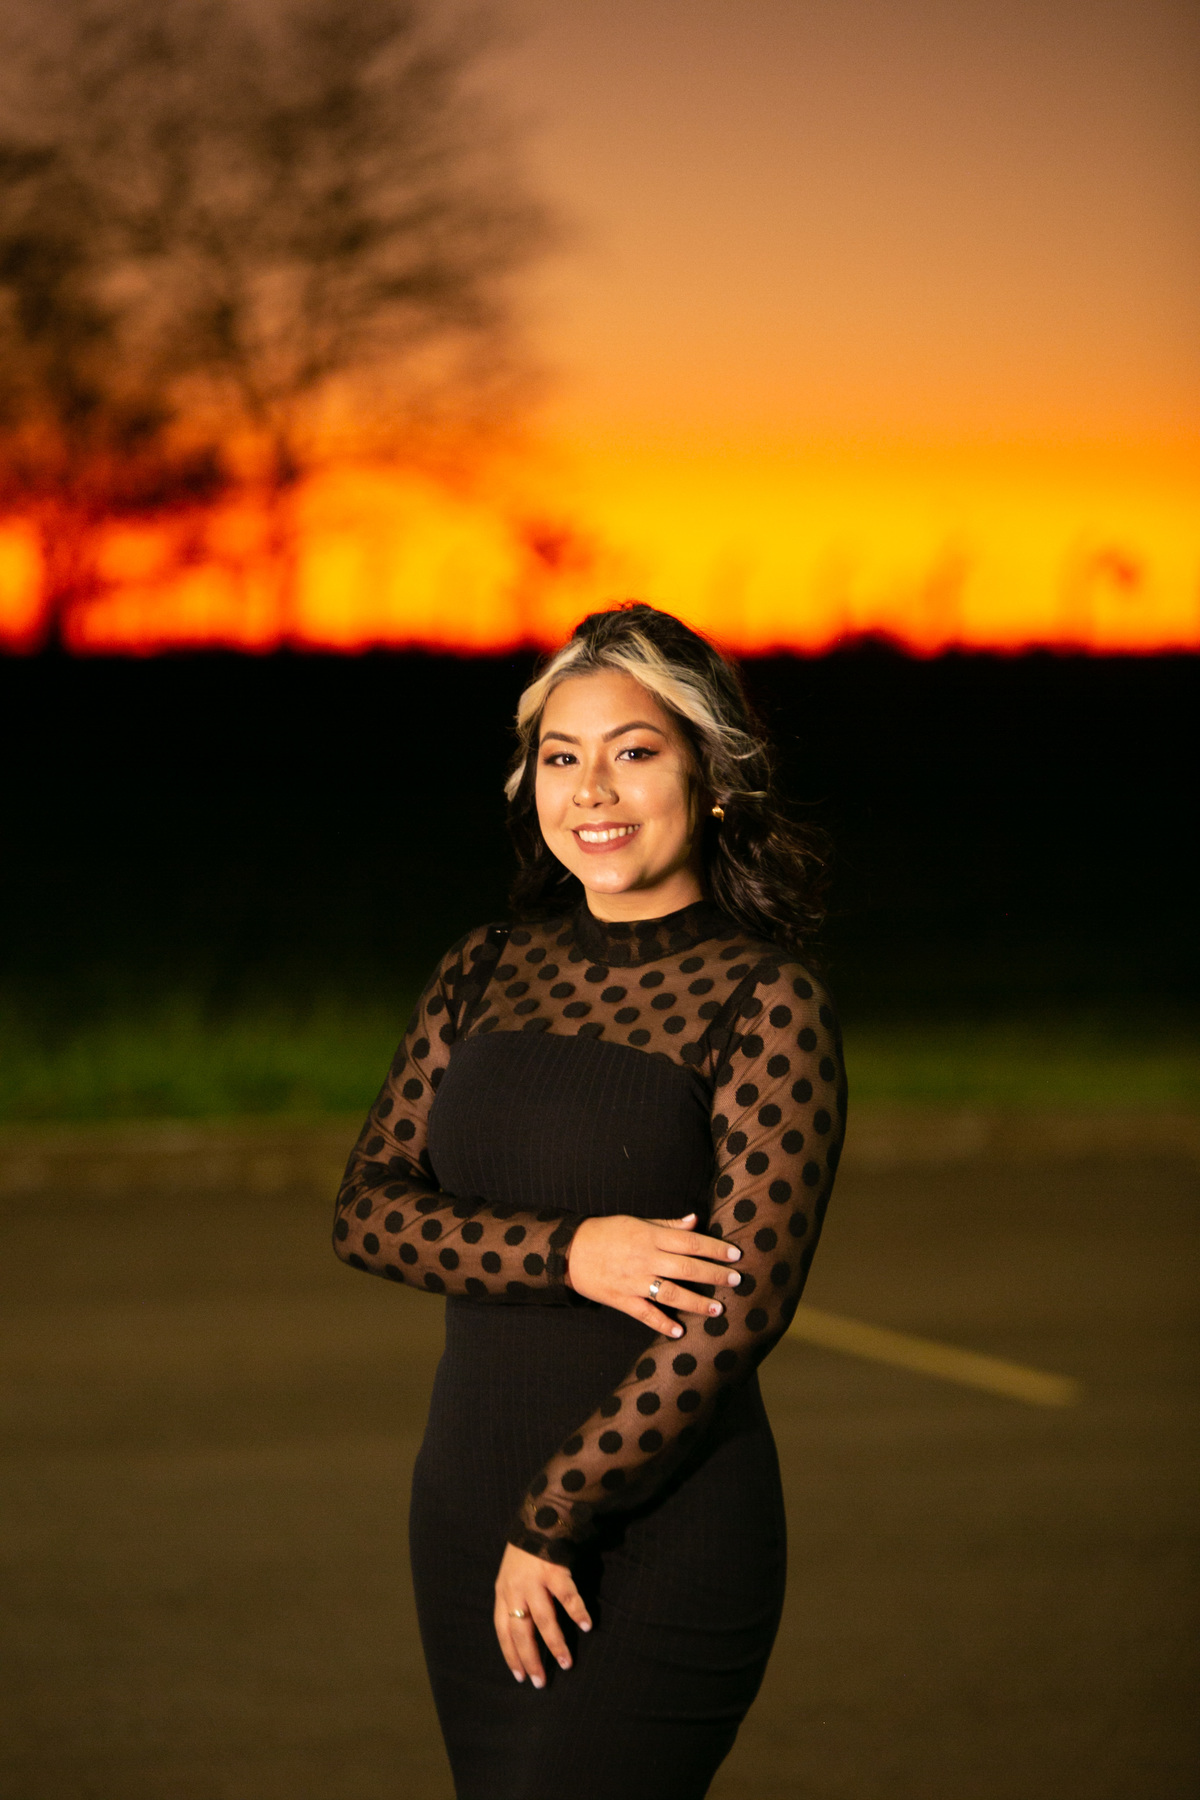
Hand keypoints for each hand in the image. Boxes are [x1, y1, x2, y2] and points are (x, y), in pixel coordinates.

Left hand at [494, 1542, 592, 1687]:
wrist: (539, 1517)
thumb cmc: (525, 1551)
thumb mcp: (510, 1575)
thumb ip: (514, 1599)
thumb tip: (521, 1631)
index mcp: (503, 1591)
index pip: (502, 1630)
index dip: (510, 1654)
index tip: (519, 1676)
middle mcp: (515, 1589)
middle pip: (521, 1631)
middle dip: (530, 1659)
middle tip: (540, 1682)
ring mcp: (535, 1580)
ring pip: (543, 1620)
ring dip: (555, 1644)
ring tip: (566, 1663)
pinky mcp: (554, 1570)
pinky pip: (567, 1596)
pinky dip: (577, 1611)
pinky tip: (586, 1625)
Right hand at [565, 1211, 741, 1336]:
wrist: (570, 1251)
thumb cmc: (607, 1232)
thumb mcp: (636, 1221)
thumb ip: (667, 1224)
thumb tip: (695, 1220)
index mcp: (650, 1236)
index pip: (690, 1241)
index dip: (714, 1248)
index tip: (735, 1255)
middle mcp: (645, 1259)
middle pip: (686, 1268)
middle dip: (714, 1275)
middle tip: (736, 1281)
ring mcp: (634, 1281)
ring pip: (671, 1293)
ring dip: (696, 1302)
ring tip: (718, 1309)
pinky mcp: (622, 1300)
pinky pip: (646, 1314)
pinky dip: (662, 1324)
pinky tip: (680, 1332)